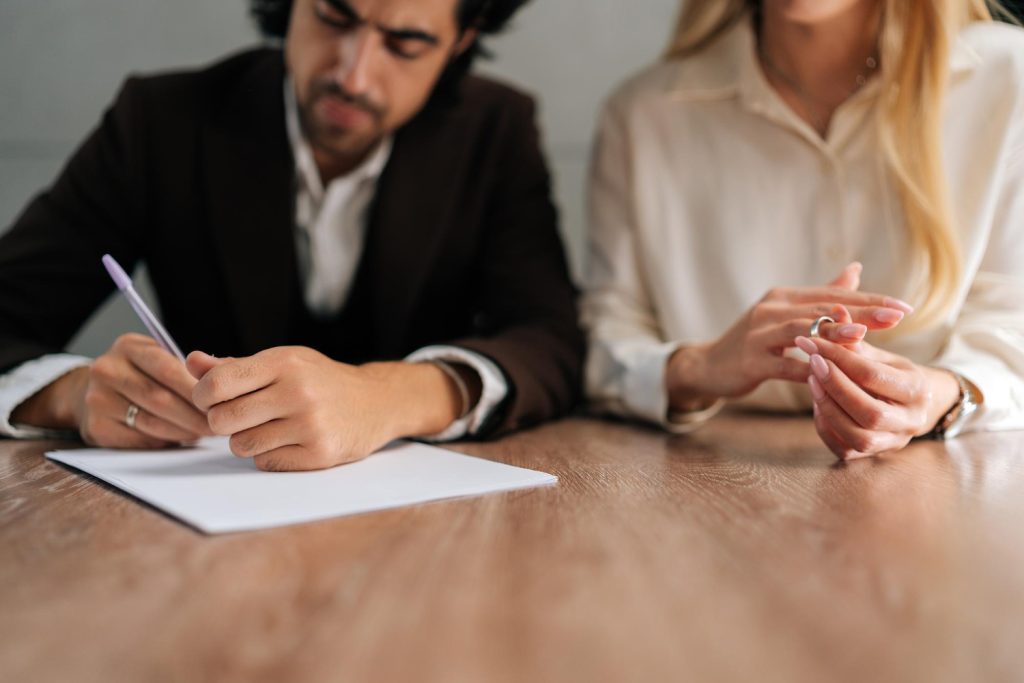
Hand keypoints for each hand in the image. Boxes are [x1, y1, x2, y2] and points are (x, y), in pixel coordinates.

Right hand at [12, 333, 211, 447]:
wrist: (91, 392)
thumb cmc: (140, 374)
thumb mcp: (157, 356)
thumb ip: (187, 366)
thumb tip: (224, 380)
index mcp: (128, 347)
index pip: (168, 369)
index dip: (197, 390)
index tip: (222, 402)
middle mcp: (107, 370)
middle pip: (160, 398)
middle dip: (195, 415)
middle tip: (219, 425)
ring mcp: (98, 400)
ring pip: (152, 422)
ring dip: (184, 431)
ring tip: (204, 432)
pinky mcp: (96, 427)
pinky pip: (140, 439)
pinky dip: (166, 441)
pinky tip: (180, 438)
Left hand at [187, 347, 464, 470]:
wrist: (376, 402)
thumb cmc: (320, 380)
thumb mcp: (283, 362)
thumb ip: (236, 366)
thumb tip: (192, 362)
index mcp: (284, 363)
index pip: (217, 384)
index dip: (203, 396)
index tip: (210, 400)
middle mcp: (298, 392)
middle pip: (223, 420)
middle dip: (222, 423)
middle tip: (237, 418)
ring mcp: (310, 425)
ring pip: (242, 446)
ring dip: (245, 441)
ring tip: (265, 429)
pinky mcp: (319, 453)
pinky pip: (267, 463)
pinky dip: (269, 456)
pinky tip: (288, 442)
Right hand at [665, 263, 913, 407]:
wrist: (708, 365)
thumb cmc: (754, 342)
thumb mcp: (786, 315)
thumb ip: (822, 295)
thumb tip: (857, 269)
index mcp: (784, 297)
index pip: (834, 295)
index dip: (870, 300)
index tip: (904, 307)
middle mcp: (771, 309)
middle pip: (822, 308)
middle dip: (862, 312)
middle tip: (897, 316)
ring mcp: (758, 334)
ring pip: (801, 331)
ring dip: (832, 333)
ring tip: (863, 334)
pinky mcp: (750, 360)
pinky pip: (783, 365)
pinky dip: (807, 368)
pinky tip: (829, 375)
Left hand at [794, 335, 960, 459]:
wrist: (910, 404)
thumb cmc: (891, 373)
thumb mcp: (879, 354)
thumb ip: (855, 339)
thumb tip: (833, 310)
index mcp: (917, 389)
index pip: (872, 375)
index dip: (838, 357)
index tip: (811, 341)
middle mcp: (910, 421)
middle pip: (869, 412)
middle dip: (834, 386)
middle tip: (811, 362)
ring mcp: (893, 442)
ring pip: (859, 436)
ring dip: (829, 408)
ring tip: (812, 383)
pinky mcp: (873, 455)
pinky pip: (845, 450)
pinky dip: (827, 428)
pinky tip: (818, 405)